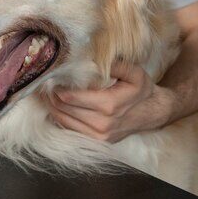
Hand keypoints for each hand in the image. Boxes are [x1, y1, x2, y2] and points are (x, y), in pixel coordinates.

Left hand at [48, 60, 173, 143]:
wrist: (154, 113)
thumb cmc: (142, 90)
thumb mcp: (134, 72)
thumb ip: (115, 64)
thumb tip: (92, 57)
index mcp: (109, 105)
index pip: (70, 96)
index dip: (56, 86)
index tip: (49, 74)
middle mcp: (102, 124)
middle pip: (63, 108)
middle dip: (50, 95)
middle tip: (42, 82)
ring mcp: (100, 135)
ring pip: (64, 120)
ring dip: (52, 106)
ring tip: (45, 92)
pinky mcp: (98, 141)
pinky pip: (71, 129)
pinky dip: (60, 117)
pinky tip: (56, 105)